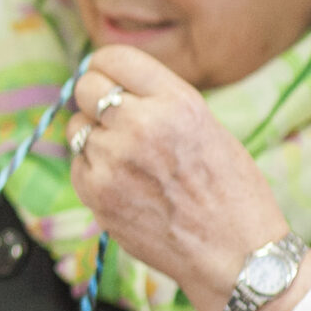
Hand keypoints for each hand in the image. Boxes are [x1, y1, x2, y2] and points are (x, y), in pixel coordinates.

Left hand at [68, 47, 310, 310]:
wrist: (234, 253)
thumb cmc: (229, 191)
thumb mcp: (205, 125)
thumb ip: (158, 102)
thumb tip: (109, 85)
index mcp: (175, 100)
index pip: (113, 57)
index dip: (106, 67)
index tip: (108, 78)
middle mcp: (140, 123)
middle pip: (84, 87)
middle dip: (95, 99)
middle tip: (112, 117)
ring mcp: (113, 159)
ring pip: (76, 128)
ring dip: (93, 137)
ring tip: (128, 158)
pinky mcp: (96, 192)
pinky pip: (77, 164)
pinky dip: (92, 170)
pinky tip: (124, 184)